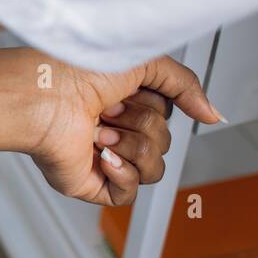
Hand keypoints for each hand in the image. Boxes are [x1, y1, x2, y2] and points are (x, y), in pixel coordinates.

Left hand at [25, 54, 222, 206]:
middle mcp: (114, 129)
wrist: (43, 95)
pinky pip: (129, 194)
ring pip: (154, 168)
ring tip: (100, 130)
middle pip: (164, 142)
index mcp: (123, 101)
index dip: (155, 104)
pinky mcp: (91, 183)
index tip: (127, 90)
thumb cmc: (75, 71)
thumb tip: (214, 114)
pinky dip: (122, 173)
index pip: (167, 116)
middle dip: (142, 123)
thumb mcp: (146, 63)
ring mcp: (103, 158)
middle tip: (108, 109)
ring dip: (133, 146)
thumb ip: (186, 86)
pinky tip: (102, 154)